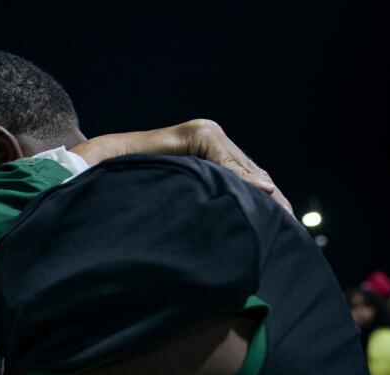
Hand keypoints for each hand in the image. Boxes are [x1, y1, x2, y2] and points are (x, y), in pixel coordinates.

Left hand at [71, 119, 291, 213]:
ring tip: (283, 226)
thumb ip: (199, 181)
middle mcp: (208, 133)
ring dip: (265, 199)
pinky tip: (265, 217)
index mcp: (200, 134)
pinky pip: (237, 177)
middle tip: (288, 225)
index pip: (235, 165)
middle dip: (269, 196)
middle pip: (249, 169)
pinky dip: (252, 196)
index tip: (271, 205)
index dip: (253, 187)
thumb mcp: (156, 177)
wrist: (101, 161)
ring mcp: (209, 143)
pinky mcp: (206, 156)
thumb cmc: (120, 171)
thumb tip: (248, 190)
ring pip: (247, 174)